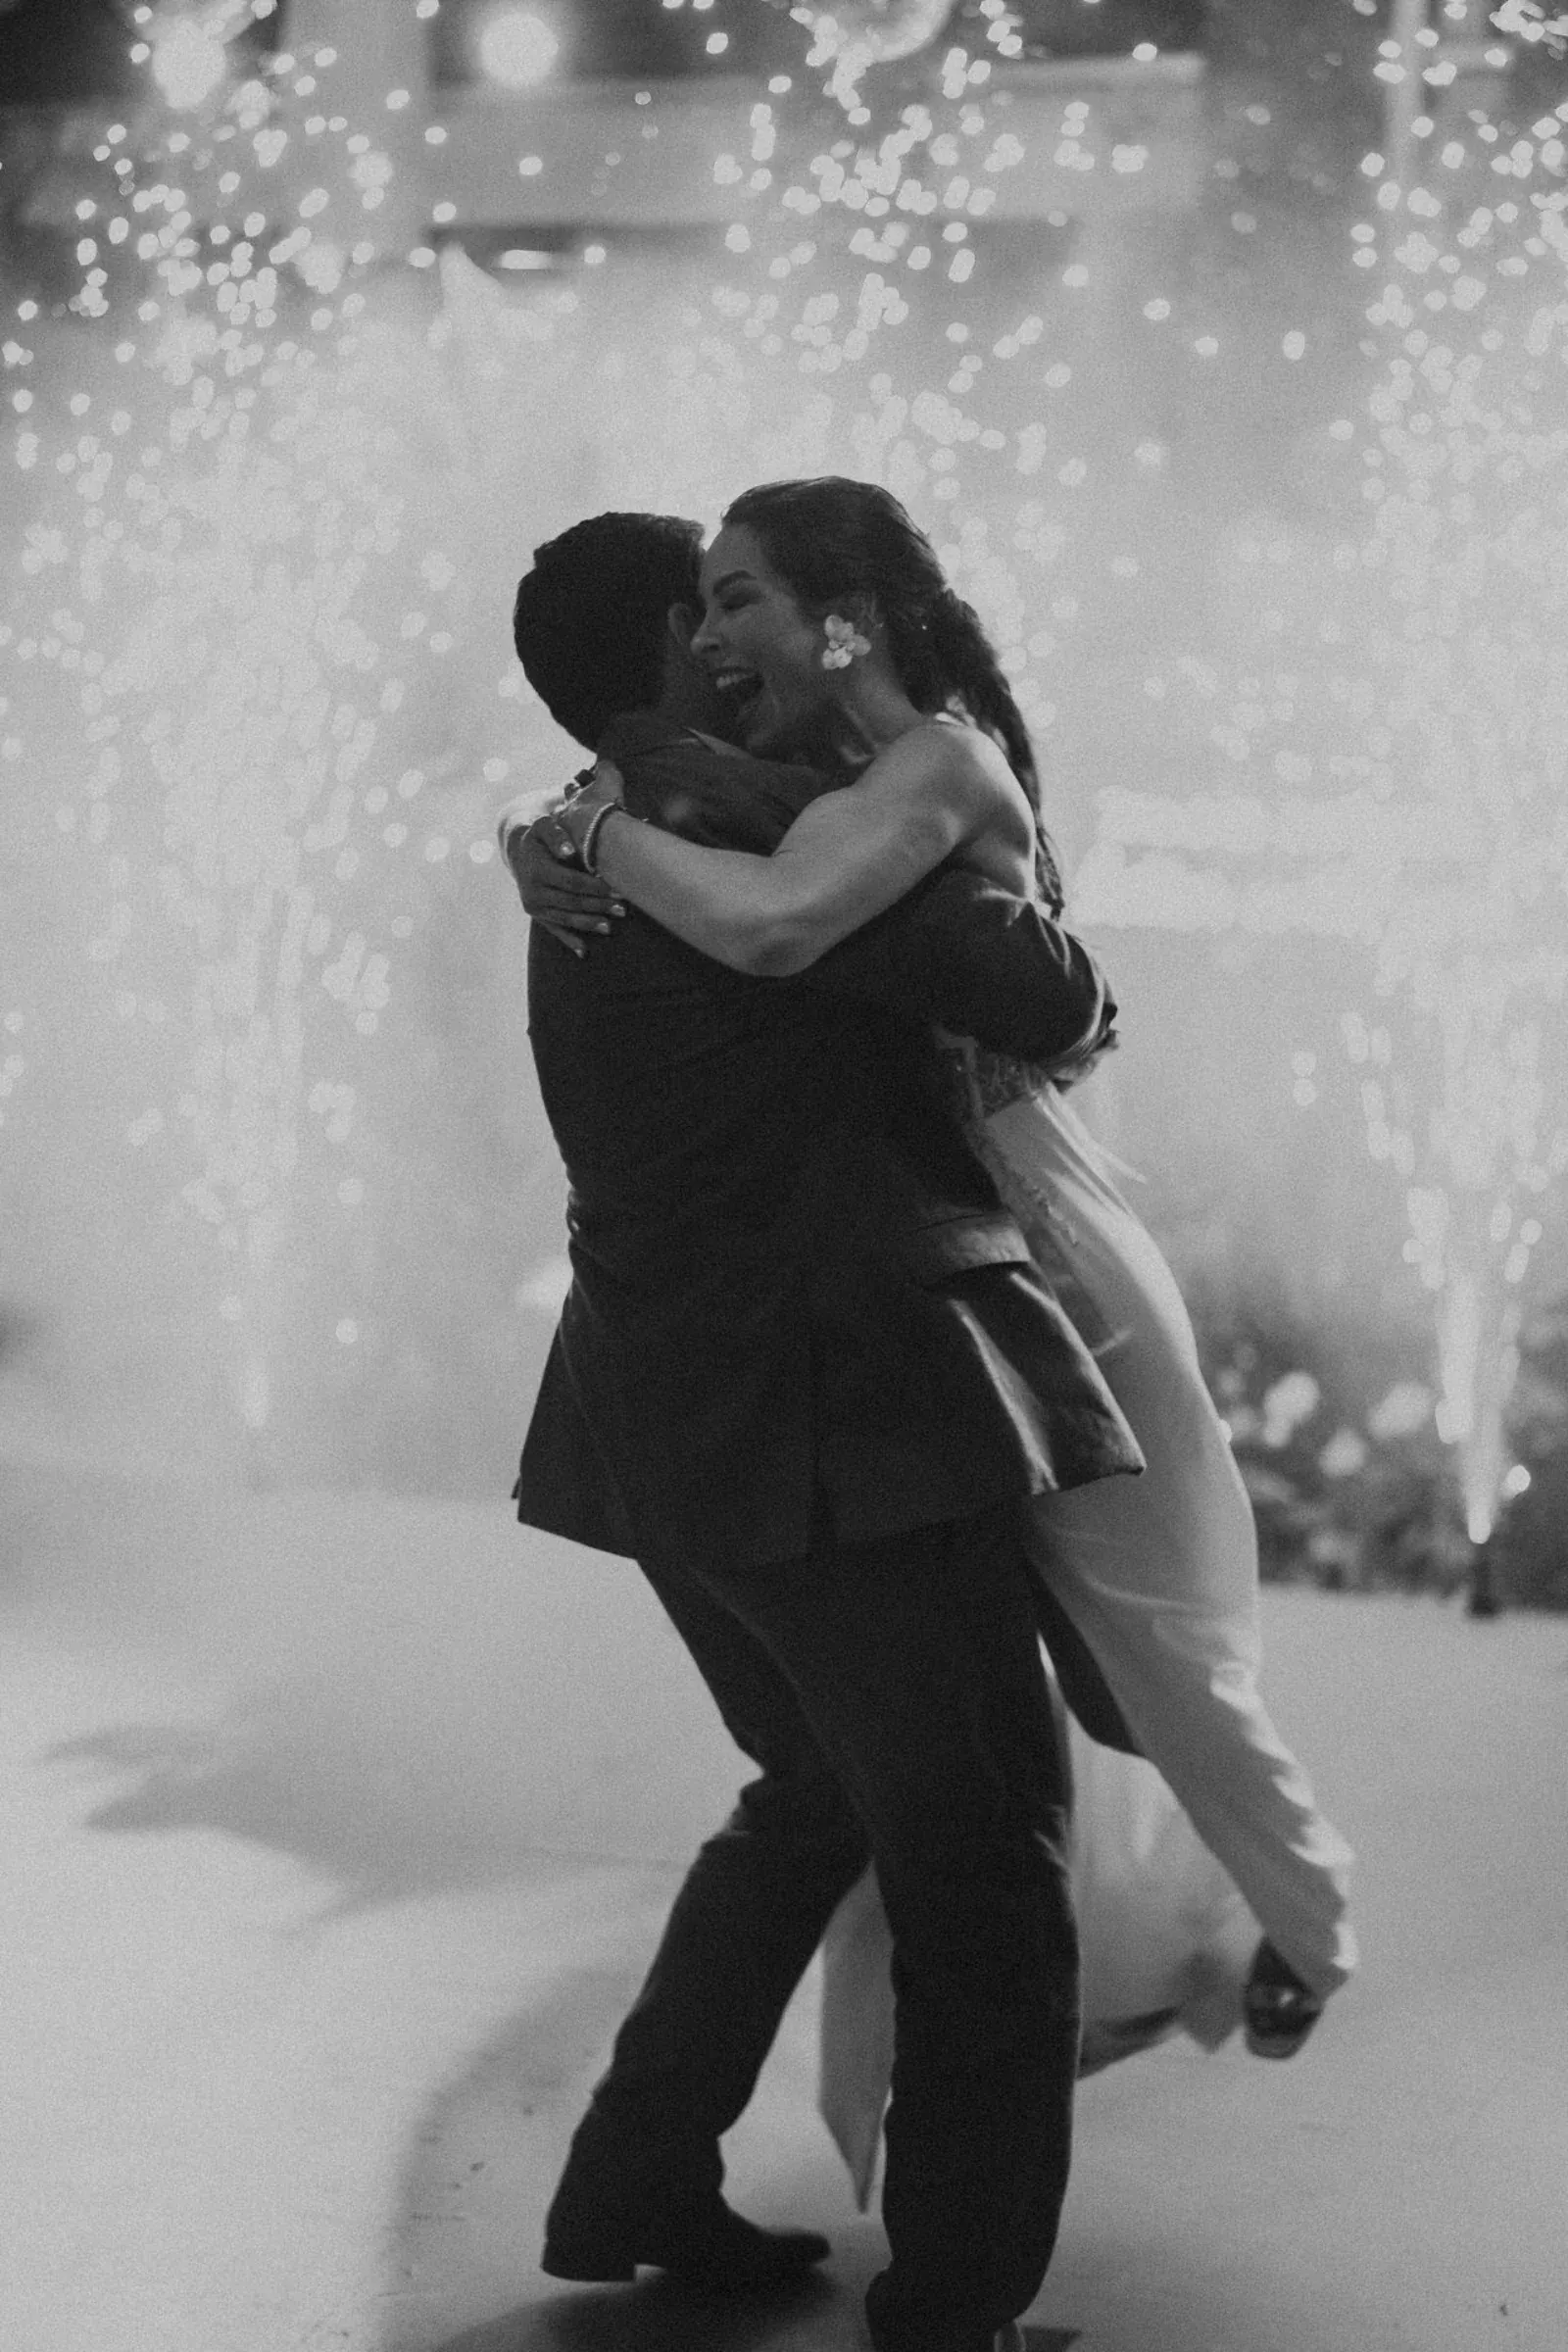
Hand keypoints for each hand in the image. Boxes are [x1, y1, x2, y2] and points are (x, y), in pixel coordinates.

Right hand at [499, 774, 624, 957]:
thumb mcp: (544, 826)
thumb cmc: (539, 835)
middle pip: (571, 903)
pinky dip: (569, 941)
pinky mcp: (535, 915)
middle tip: (622, 909)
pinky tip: (583, 952)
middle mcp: (532, 892)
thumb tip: (569, 851)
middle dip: (598, 907)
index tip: (618, 890)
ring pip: (565, 919)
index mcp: (537, 870)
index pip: (572, 882)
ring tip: (610, 927)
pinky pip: (554, 930)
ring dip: (589, 924)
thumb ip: (556, 834)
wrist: (517, 849)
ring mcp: (533, 906)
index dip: (596, 888)